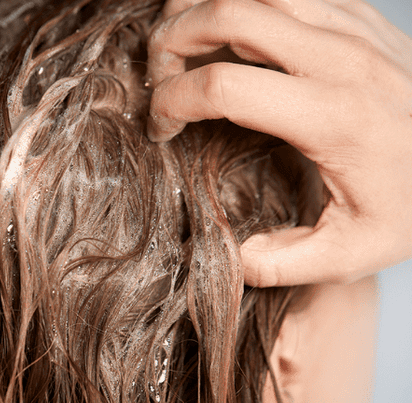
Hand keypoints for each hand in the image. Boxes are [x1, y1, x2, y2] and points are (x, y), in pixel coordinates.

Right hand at [147, 0, 411, 285]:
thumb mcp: (355, 251)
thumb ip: (284, 263)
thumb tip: (231, 258)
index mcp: (330, 117)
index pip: (221, 87)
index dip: (171, 103)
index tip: (161, 130)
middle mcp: (337, 59)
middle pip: (226, 14)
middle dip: (171, 40)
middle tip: (158, 78)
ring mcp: (350, 28)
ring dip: (203, 10)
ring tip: (186, 50)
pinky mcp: (358, 16)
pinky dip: (244, 6)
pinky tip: (234, 40)